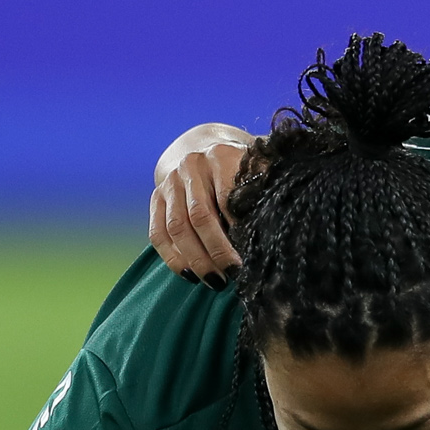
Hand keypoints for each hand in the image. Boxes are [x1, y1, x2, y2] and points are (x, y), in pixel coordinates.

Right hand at [150, 124, 251, 277]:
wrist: (200, 148)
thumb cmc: (239, 170)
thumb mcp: (255, 172)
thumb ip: (263, 192)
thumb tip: (273, 230)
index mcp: (221, 156)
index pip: (228, 198)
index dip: (239, 229)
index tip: (253, 254)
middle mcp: (192, 165)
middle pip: (200, 216)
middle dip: (217, 250)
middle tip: (234, 274)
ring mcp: (171, 182)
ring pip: (177, 227)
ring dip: (196, 259)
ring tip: (215, 281)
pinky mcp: (156, 197)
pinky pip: (158, 233)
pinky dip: (172, 257)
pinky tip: (190, 275)